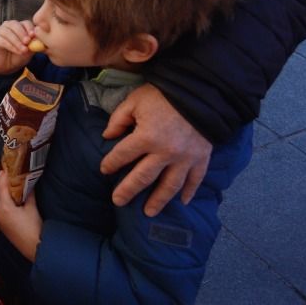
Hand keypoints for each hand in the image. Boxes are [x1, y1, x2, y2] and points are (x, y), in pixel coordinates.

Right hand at [0, 20, 35, 74]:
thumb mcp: (29, 50)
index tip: (33, 36)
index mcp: (20, 26)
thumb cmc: (19, 56)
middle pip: (15, 25)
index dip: (30, 28)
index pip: (25, 23)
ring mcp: (1, 31)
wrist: (7, 66)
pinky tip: (17, 51)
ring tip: (24, 50)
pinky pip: (3, 40)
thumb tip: (40, 39)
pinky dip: (11, 46)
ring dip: (17, 41)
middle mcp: (9, 26)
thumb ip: (34, 44)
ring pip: (8, 32)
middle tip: (28, 42)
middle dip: (22, 33)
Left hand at [0, 170, 42, 258]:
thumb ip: (29, 194)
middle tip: (3, 173)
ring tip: (3, 183)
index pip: (1, 188)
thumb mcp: (32, 208)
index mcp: (5, 208)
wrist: (35, 248)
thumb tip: (29, 184)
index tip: (6, 169)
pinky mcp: (2, 226)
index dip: (3, 177)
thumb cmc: (34, 229)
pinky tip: (4, 198)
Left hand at [100, 84, 212, 215]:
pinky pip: (195, 180)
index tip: (104, 170)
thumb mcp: (135, 100)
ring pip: (169, 186)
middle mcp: (165, 153)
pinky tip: (183, 202)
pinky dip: (189, 192)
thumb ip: (119, 119)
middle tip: (118, 201)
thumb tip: (107, 136)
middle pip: (143, 177)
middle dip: (128, 190)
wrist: (201, 92)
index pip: (122, 155)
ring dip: (158, 201)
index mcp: (146, 137)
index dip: (111, 163)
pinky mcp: (201, 158)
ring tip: (149, 212)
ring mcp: (185, 159)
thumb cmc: (164, 94)